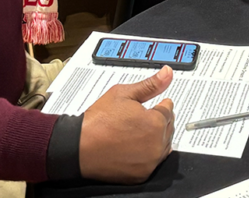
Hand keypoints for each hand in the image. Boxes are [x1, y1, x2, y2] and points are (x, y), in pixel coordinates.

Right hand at [79, 66, 175, 182]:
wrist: (79, 147)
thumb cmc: (98, 121)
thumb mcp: (123, 94)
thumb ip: (150, 85)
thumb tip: (167, 73)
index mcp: (155, 123)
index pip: (168, 110)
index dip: (162, 104)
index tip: (159, 104)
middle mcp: (156, 145)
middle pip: (168, 128)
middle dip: (160, 120)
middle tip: (145, 116)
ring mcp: (150, 162)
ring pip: (163, 146)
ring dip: (157, 137)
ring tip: (139, 130)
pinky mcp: (142, 175)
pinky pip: (153, 162)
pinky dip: (148, 154)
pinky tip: (136, 146)